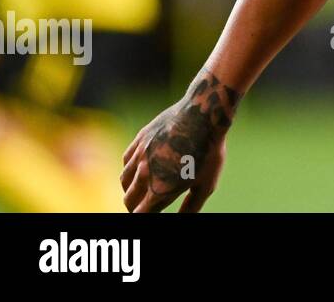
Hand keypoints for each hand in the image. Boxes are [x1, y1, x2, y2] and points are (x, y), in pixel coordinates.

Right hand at [121, 71, 238, 212]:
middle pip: (128, 201)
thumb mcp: (206, 184)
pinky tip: (141, 168)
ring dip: (131, 189)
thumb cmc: (209, 151)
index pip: (139, 214)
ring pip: (124, 181)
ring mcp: (139, 155)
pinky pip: (126, 160)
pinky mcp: (139, 139)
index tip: (151, 214)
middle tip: (145, 207)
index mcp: (160, 189)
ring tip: (142, 189)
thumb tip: (183, 219)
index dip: (144, 217)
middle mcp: (144, 174)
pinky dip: (130, 169)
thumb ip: (191, 207)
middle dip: (136, 207)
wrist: (204, 114)